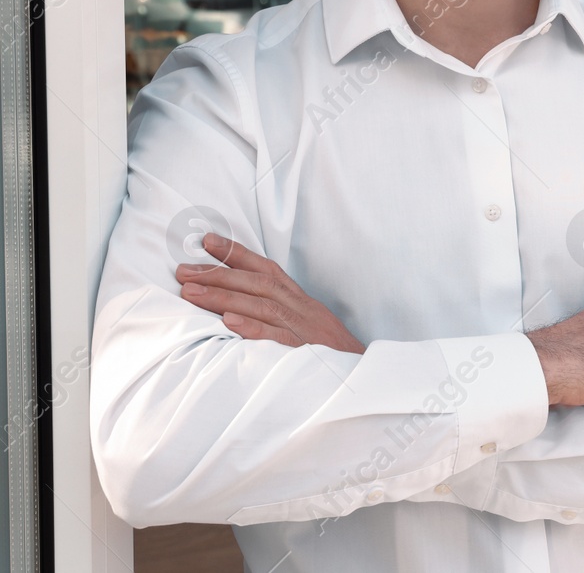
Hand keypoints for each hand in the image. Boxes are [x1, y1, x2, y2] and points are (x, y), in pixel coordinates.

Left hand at [176, 232, 365, 354]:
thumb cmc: (331, 356)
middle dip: (219, 275)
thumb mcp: (309, 327)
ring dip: (224, 298)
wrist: (364, 377)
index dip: (238, 253)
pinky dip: (252, 328)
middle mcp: (302, 310)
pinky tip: (227, 323)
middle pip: (258, 284)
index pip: (267, 270)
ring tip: (190, 293)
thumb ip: (279, 315)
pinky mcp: (304, 353)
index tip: (207, 241)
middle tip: (183, 271)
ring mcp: (304, 330)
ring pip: (262, 306)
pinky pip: (276, 338)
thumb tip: (238, 309)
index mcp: (302, 302)